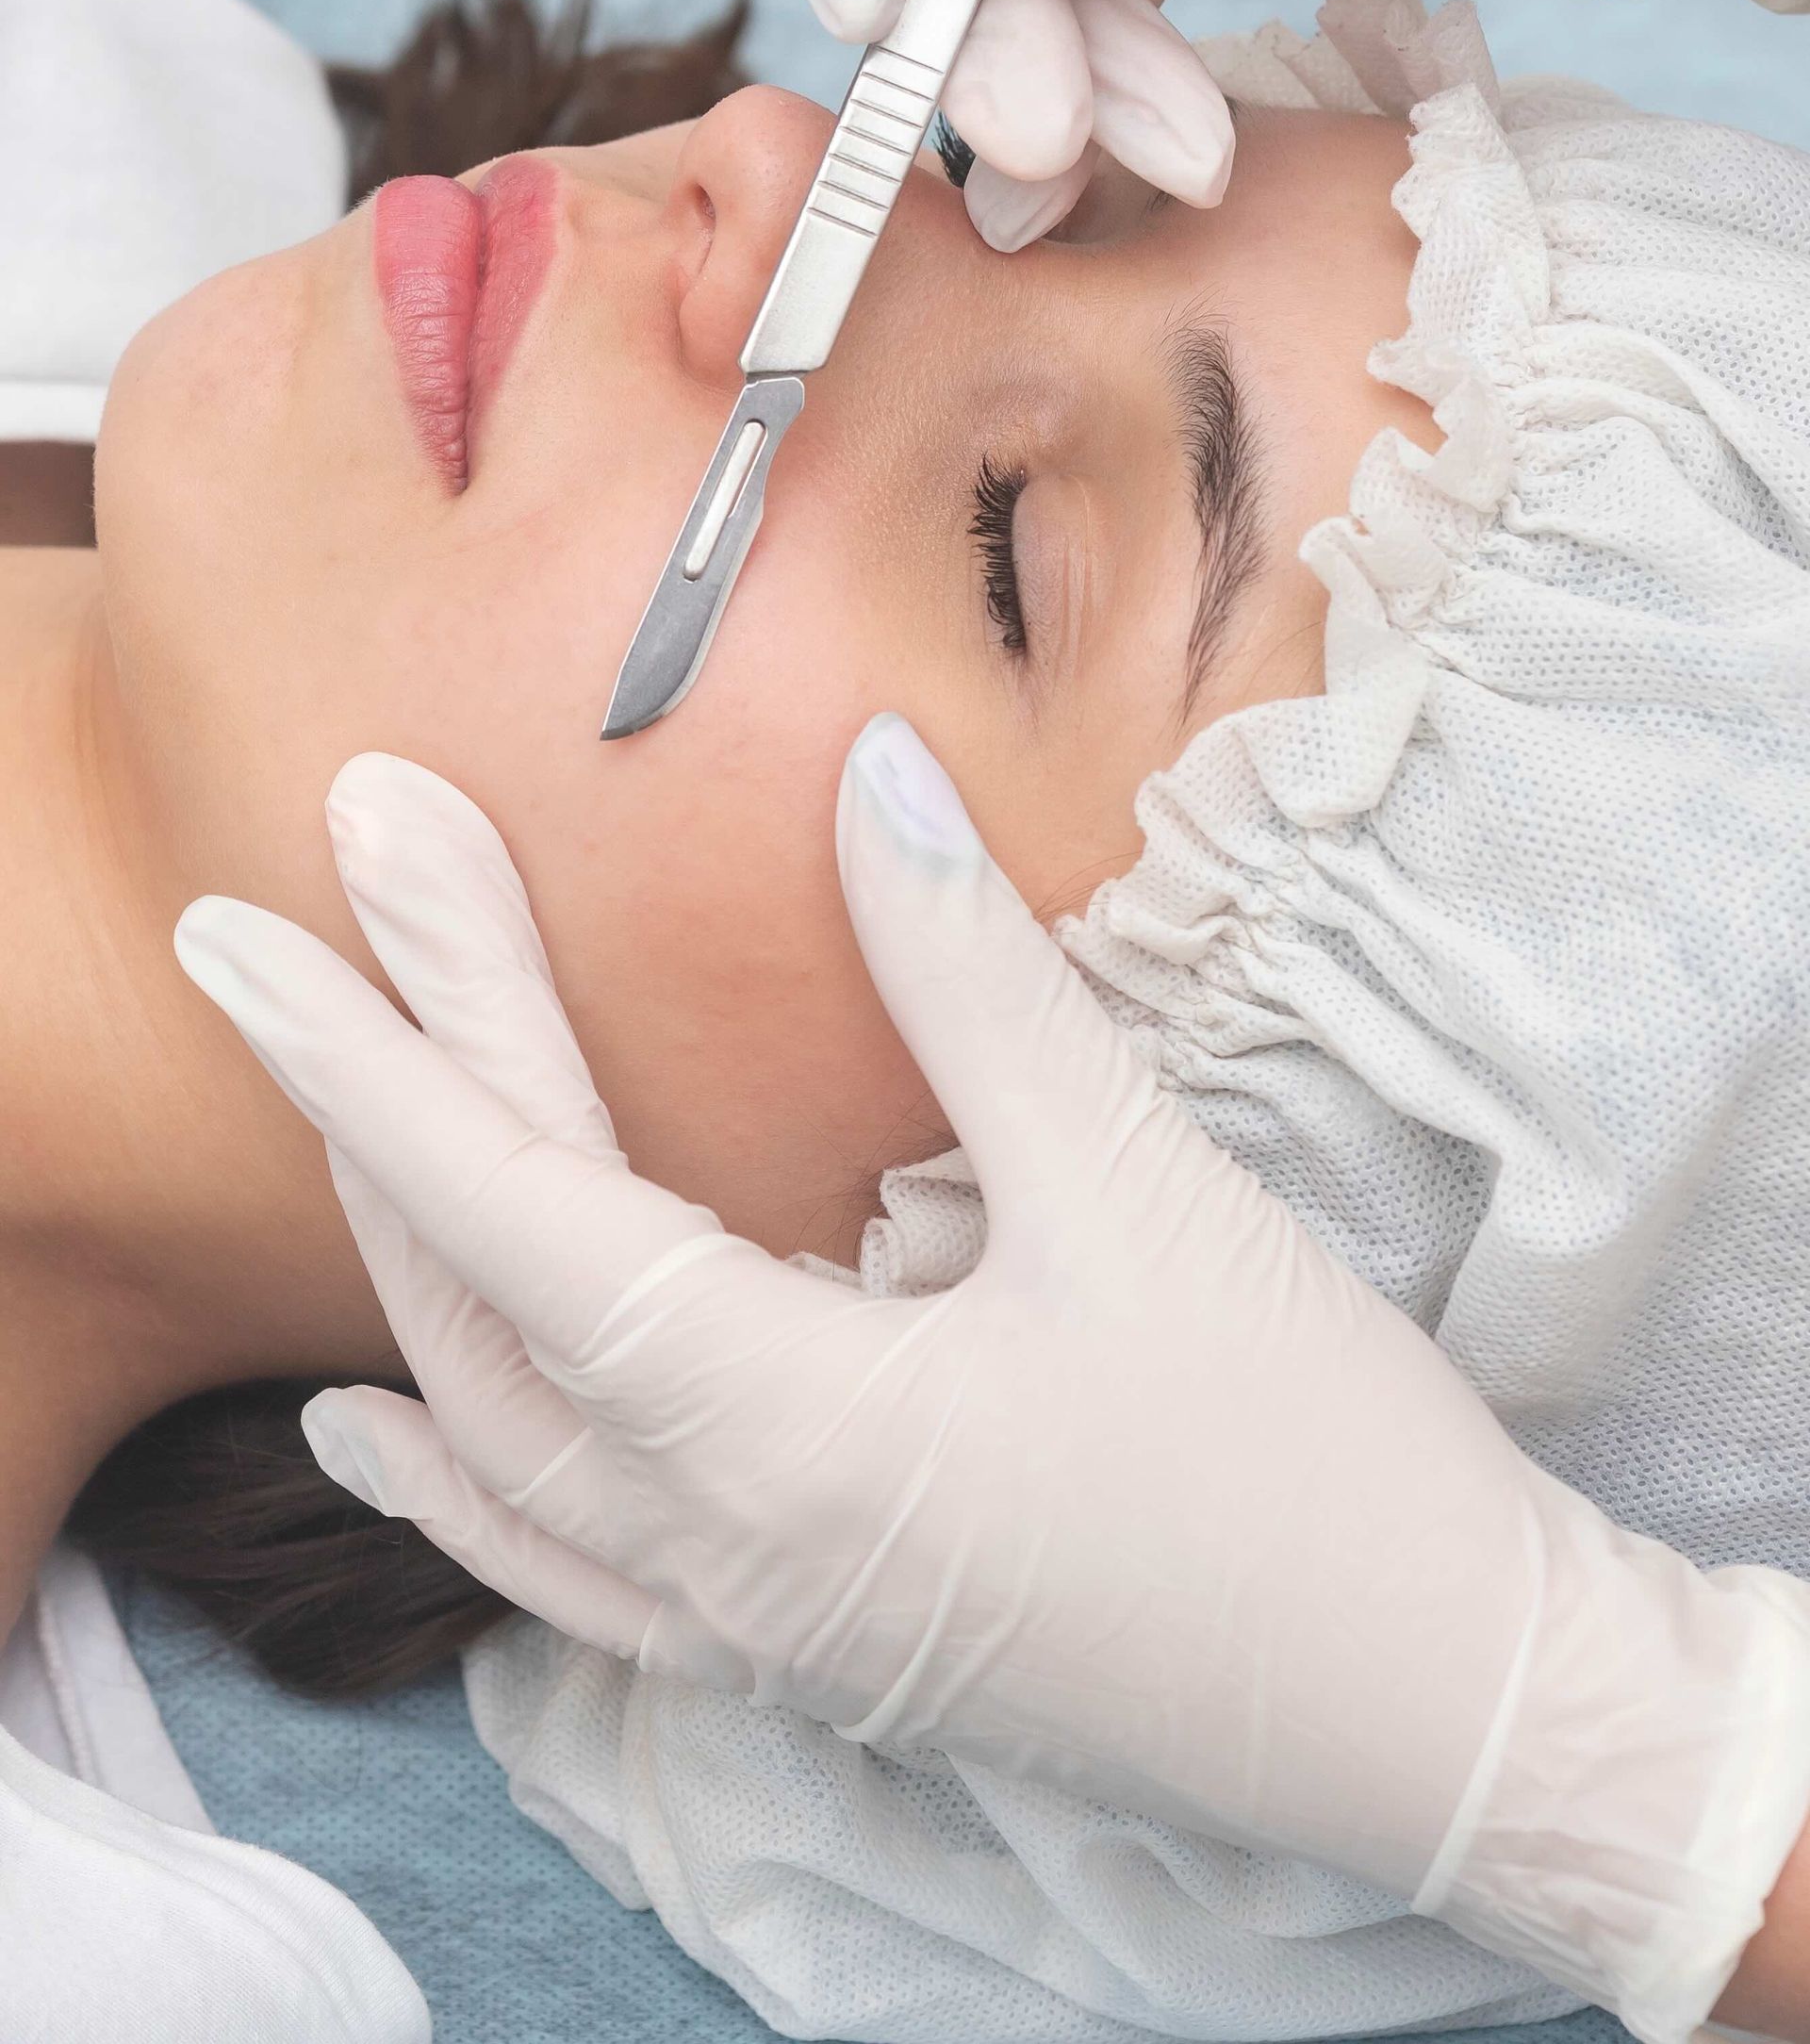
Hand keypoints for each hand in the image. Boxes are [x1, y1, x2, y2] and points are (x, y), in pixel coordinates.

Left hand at [175, 719, 1809, 2043]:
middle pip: (495, 1287)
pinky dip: (458, 1474)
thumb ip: (972, 981)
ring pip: (504, 1426)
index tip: (247, 930)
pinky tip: (395, 1429)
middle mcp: (724, 1543)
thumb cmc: (1303, 1463)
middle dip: (412, 1070)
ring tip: (343, 1101)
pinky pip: (564, 1563)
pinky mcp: (810, 1638)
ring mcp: (756, 1616)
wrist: (1447, 1713)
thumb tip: (871, 776)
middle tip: (376, 875)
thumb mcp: (1138, 1192)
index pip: (512, 1212)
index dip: (373, 1052)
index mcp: (782, 1427)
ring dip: (412, 1253)